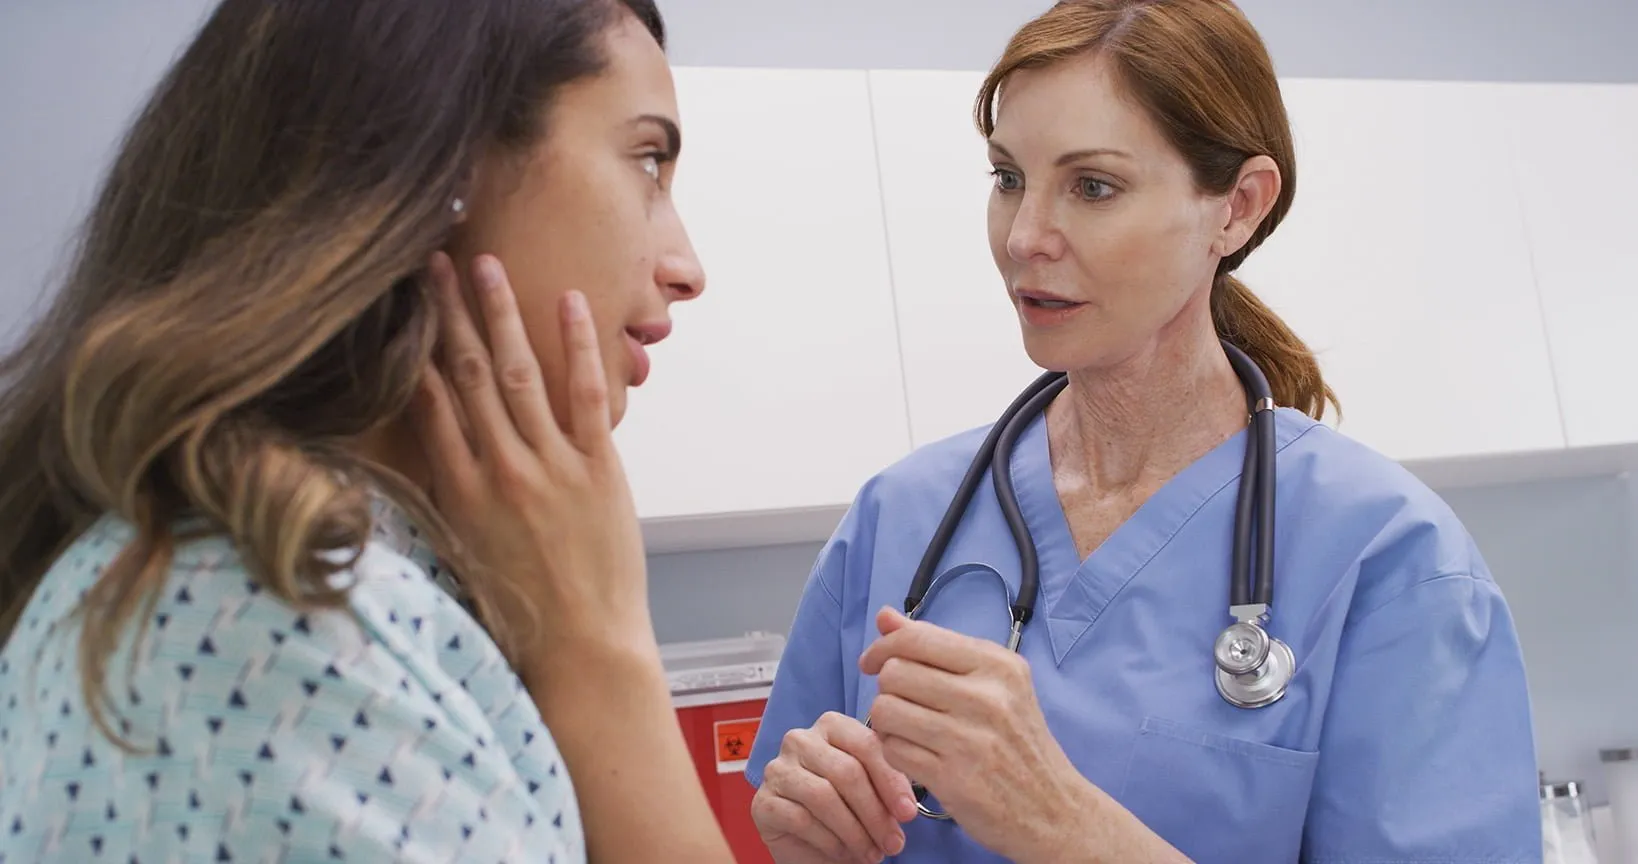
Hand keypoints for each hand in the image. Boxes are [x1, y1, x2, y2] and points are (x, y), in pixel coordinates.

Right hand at [411, 252, 653, 674]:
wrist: (581, 648)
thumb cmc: (521, 612)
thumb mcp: (464, 554)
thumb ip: (448, 500)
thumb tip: (428, 456)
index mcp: (457, 492)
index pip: (425, 402)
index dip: (411, 347)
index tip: (398, 305)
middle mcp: (498, 471)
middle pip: (465, 374)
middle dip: (447, 313)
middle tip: (431, 260)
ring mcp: (550, 467)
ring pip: (517, 373)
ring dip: (499, 314)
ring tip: (484, 264)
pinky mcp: (598, 470)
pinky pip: (587, 395)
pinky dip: (578, 347)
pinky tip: (570, 304)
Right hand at [751, 711, 919, 863]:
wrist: (815, 842)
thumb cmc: (848, 809)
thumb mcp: (875, 791)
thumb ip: (889, 785)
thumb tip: (905, 807)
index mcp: (831, 726)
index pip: (865, 744)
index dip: (890, 782)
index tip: (908, 814)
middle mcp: (800, 740)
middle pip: (846, 772)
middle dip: (875, 813)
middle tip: (893, 843)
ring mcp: (777, 770)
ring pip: (824, 797)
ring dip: (855, 832)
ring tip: (872, 854)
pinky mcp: (763, 802)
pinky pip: (801, 820)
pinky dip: (830, 842)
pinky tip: (844, 853)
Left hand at [859, 607, 1097, 863]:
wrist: (1054, 810)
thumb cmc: (1018, 744)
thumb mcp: (994, 685)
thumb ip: (937, 648)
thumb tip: (885, 616)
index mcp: (997, 665)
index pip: (916, 638)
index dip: (882, 648)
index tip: (873, 663)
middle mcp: (986, 696)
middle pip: (894, 673)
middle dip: (887, 689)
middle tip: (904, 706)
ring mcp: (969, 738)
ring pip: (886, 710)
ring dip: (886, 723)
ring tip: (907, 732)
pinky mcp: (953, 778)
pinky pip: (892, 750)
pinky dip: (894, 752)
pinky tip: (914, 756)